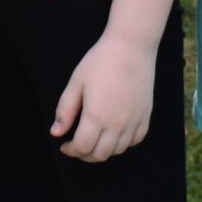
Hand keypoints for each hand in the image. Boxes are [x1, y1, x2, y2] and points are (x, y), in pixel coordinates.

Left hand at [52, 30, 154, 162]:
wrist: (131, 46)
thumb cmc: (100, 61)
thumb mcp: (76, 82)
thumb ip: (65, 110)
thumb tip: (56, 133)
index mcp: (96, 116)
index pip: (82, 147)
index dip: (71, 150)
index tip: (65, 145)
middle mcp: (117, 123)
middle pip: (100, 155)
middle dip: (85, 154)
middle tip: (77, 145)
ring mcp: (133, 121)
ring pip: (118, 150)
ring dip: (103, 151)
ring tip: (94, 139)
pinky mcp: (145, 115)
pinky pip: (135, 140)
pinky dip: (124, 143)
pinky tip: (115, 134)